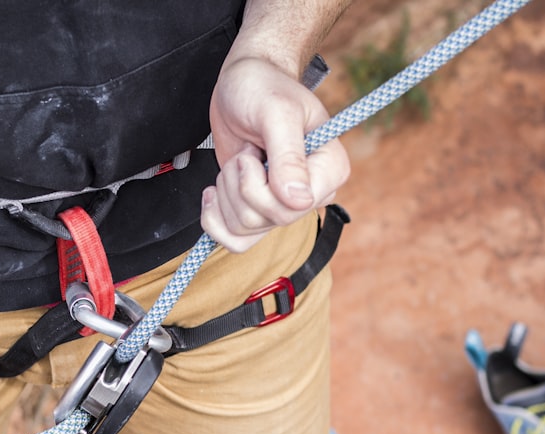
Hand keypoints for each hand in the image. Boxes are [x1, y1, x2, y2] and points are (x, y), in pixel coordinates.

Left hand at [202, 56, 349, 251]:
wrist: (244, 84)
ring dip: (226, 193)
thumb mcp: (276, 113)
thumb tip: (298, 199)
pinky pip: (234, 240)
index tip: (255, 156)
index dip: (260, 188)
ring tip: (238, 160)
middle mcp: (311, 193)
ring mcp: (282, 204)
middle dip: (239, 186)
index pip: (293, 208)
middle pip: (266, 220)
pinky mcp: (256, 209)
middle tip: (244, 153)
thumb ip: (288, 155)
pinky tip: (214, 192)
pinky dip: (214, 219)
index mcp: (330, 169)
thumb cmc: (264, 87)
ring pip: (245, 229)